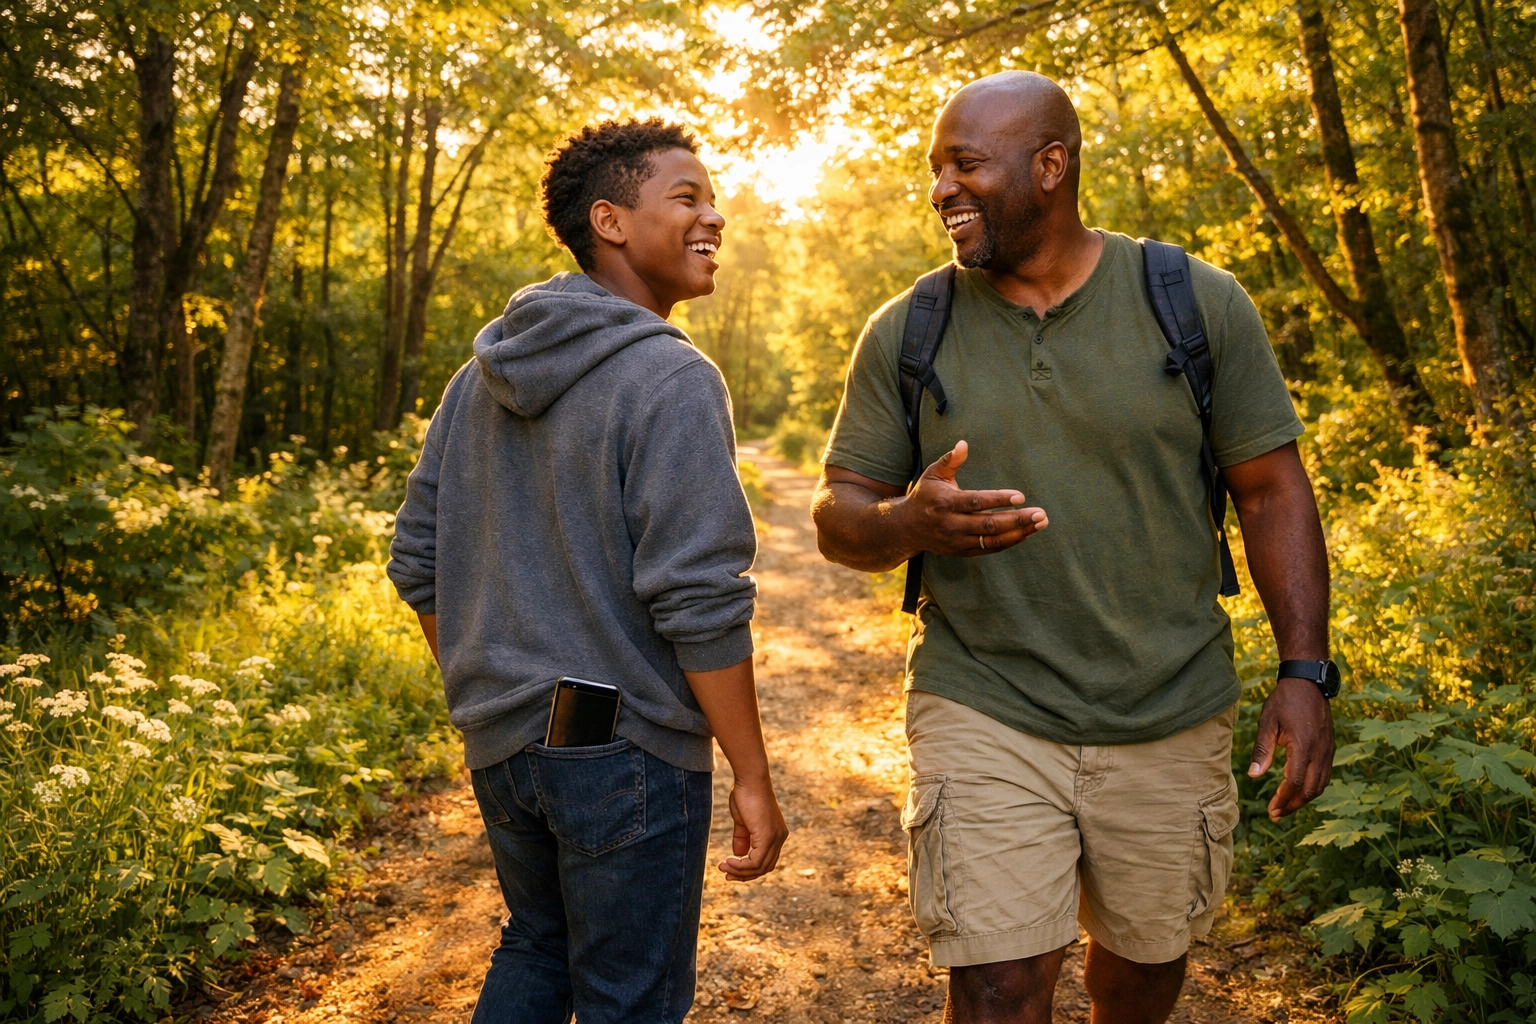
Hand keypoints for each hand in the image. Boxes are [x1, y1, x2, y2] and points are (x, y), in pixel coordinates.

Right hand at [720, 775, 787, 881]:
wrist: (750, 778)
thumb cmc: (745, 794)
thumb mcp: (743, 821)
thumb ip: (743, 838)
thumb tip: (738, 855)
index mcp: (776, 834)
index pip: (766, 860)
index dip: (749, 868)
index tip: (730, 868)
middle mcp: (780, 838)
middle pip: (765, 867)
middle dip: (744, 874)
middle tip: (726, 874)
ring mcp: (775, 838)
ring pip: (760, 867)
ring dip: (740, 871)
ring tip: (724, 868)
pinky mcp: (768, 837)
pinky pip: (755, 862)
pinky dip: (741, 866)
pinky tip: (728, 862)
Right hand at [898, 440, 1047, 557]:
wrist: (906, 528)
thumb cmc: (925, 495)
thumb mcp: (933, 474)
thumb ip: (951, 460)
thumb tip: (964, 444)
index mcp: (945, 503)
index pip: (976, 502)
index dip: (999, 500)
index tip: (1020, 496)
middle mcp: (951, 524)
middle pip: (989, 524)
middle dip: (1017, 520)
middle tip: (1041, 514)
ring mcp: (957, 541)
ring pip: (992, 540)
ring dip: (1019, 533)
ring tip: (1040, 523)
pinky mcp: (961, 551)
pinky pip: (989, 548)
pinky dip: (1009, 541)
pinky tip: (1026, 532)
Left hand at [1247, 677, 1334, 820]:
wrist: (1308, 683)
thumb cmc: (1284, 701)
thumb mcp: (1268, 722)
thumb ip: (1262, 750)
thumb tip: (1254, 776)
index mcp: (1303, 746)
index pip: (1295, 782)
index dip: (1284, 799)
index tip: (1271, 809)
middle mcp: (1320, 752)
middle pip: (1311, 790)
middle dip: (1293, 805)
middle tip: (1276, 814)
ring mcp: (1328, 751)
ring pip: (1320, 785)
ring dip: (1304, 799)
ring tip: (1285, 807)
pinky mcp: (1330, 748)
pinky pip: (1325, 775)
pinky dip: (1313, 788)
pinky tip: (1299, 790)